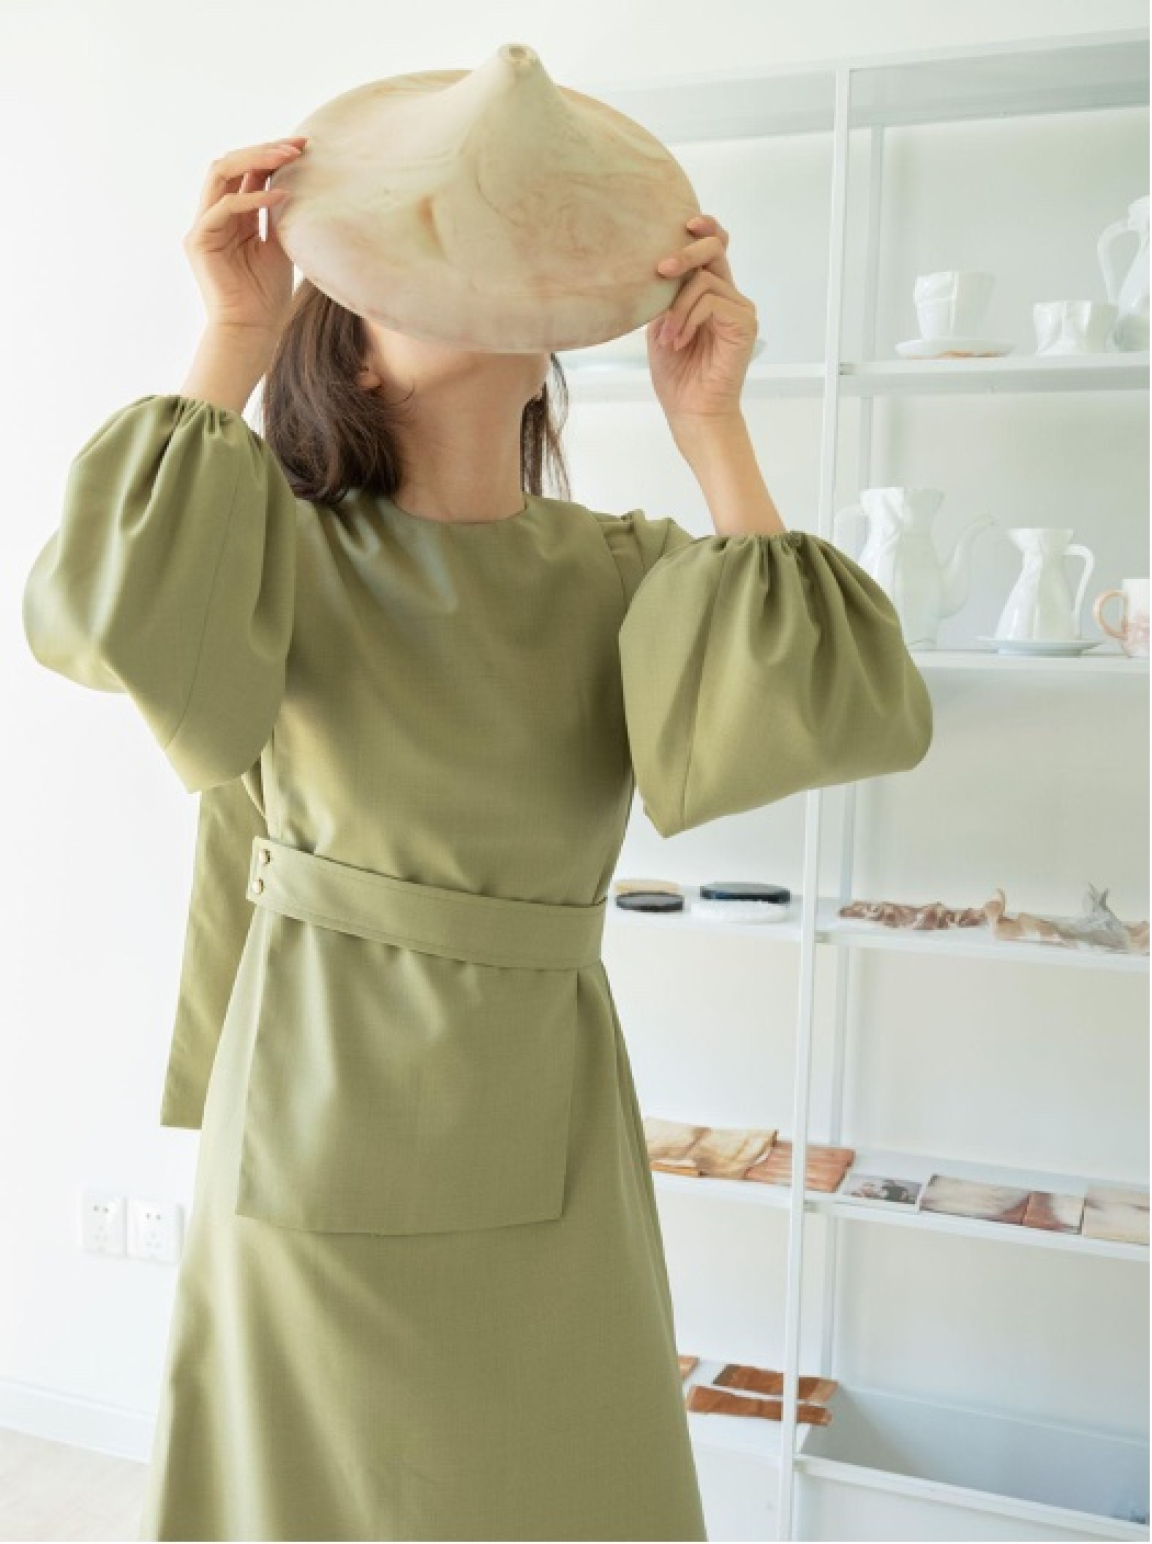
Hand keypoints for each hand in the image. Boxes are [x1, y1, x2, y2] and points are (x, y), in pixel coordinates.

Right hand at [182, 138, 307, 339]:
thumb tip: (292, 178)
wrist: (253, 330)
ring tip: (286, 157)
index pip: (246, 171)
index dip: (271, 154)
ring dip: (254, 160)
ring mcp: (203, 225)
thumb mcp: (279, 244)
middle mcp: (214, 214)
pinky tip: (281, 196)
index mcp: (232, 215)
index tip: (303, 145)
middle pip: (230, 163)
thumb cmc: (267, 295)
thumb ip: (277, 212)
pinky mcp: (199, 240)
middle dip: (263, 149)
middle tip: (296, 144)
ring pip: (220, 173)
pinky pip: (224, 206)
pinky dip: (252, 198)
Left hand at [646, 214, 757, 426]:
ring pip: (706, 281)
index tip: (685, 222)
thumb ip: (665, 296)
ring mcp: (739, 310)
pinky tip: (680, 340)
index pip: (715, 248)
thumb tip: (655, 267)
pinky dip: (689, 318)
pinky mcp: (744, 324)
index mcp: (710, 294)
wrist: (691, 411)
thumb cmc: (677, 376)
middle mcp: (729, 297)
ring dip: (678, 307)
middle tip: (662, 269)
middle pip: (715, 250)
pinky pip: (712, 302)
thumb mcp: (660, 326)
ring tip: (669, 337)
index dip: (705, 229)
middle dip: (686, 253)